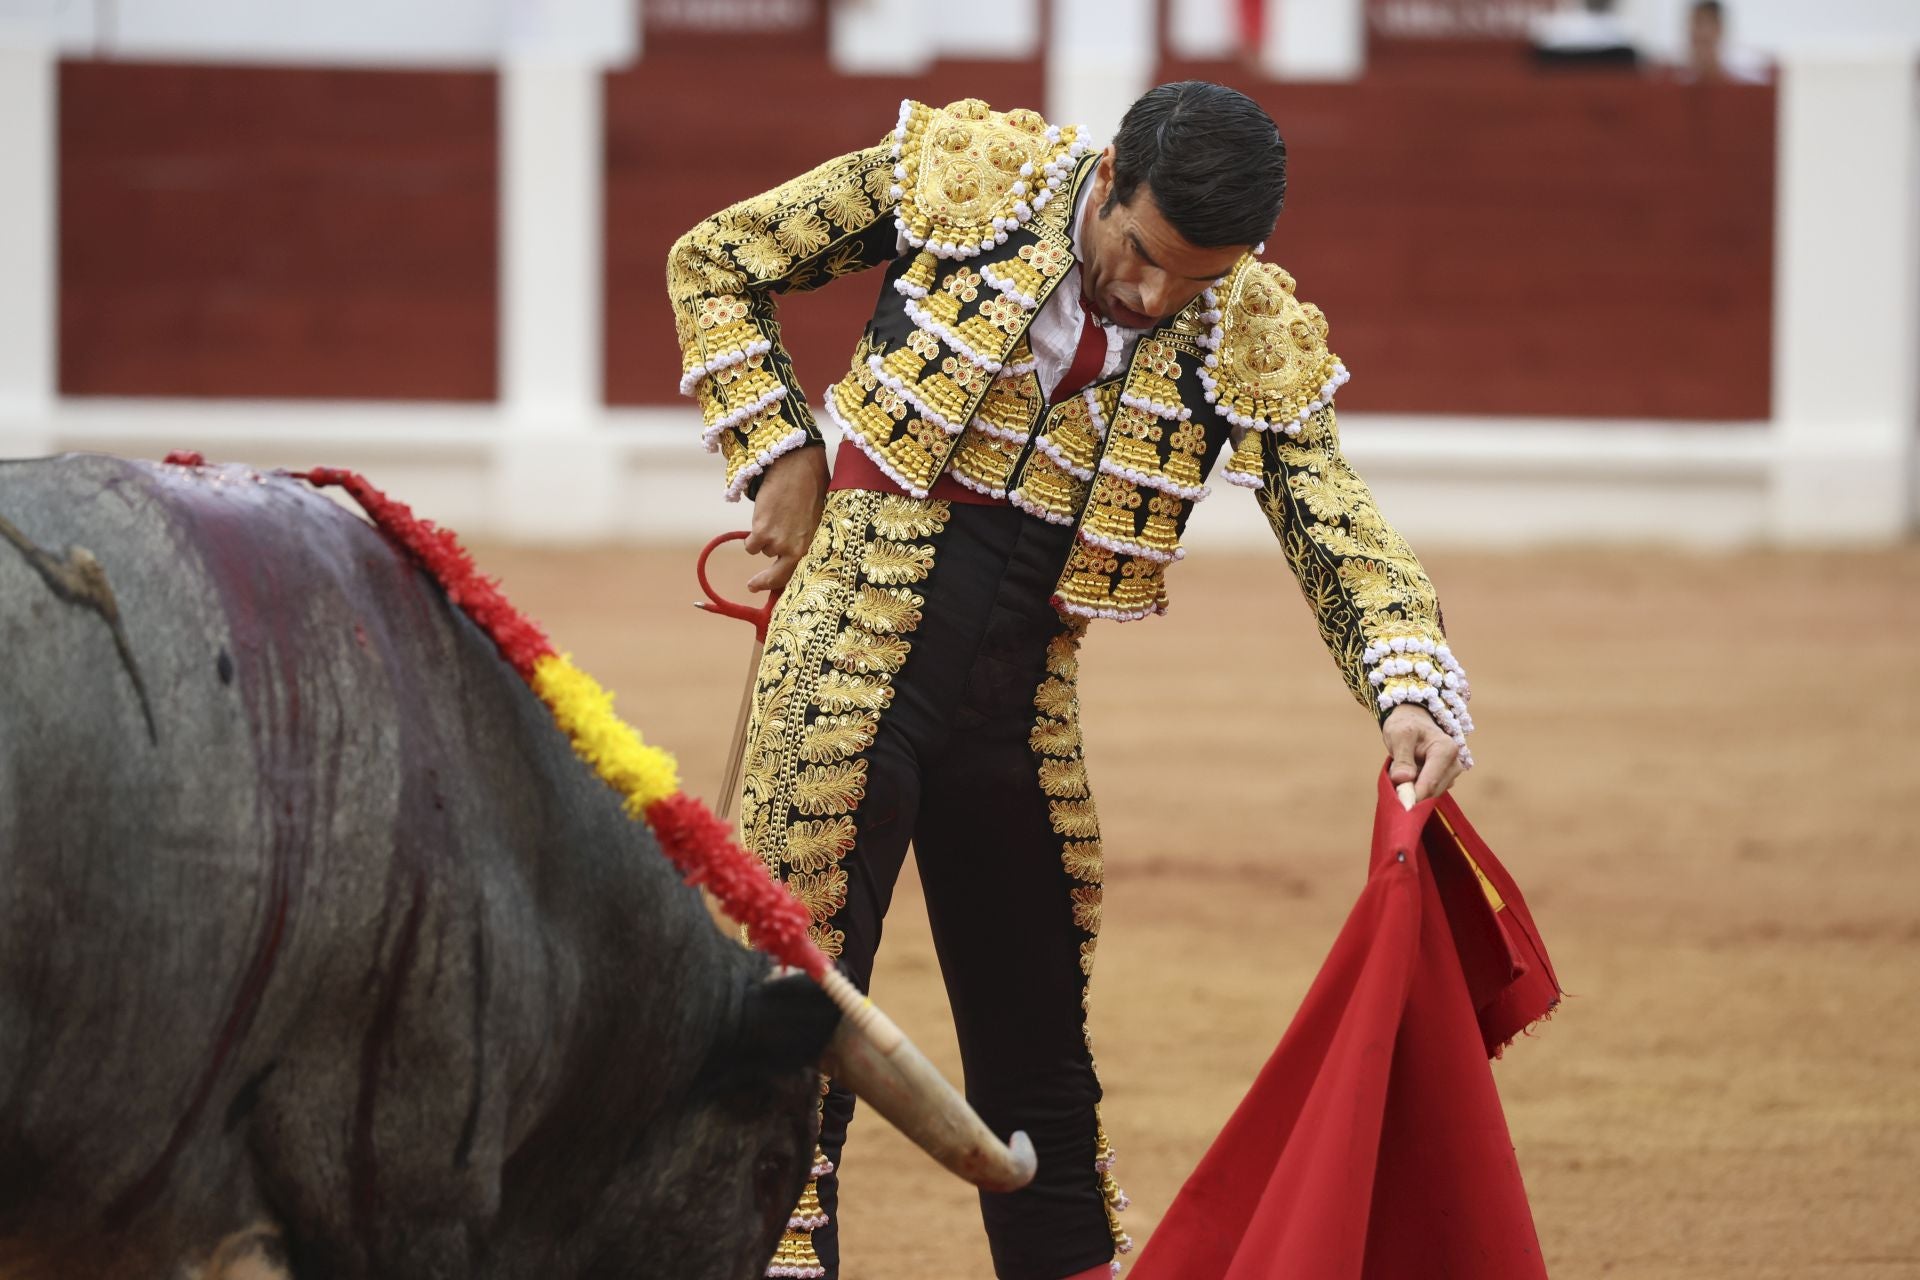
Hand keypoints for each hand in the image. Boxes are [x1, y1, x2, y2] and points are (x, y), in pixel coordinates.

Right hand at [744, 445, 827, 596]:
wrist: (797, 466)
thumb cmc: (813, 488)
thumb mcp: (819, 519)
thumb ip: (809, 539)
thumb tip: (796, 554)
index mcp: (816, 547)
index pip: (801, 575)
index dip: (789, 583)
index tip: (777, 591)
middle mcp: (798, 550)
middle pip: (777, 577)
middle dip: (763, 583)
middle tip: (752, 585)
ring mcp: (779, 543)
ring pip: (764, 552)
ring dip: (765, 541)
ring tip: (775, 520)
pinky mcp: (762, 532)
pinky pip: (751, 545)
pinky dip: (752, 536)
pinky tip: (762, 520)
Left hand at [1383, 704, 1464, 801]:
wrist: (1412, 719)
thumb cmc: (1406, 724)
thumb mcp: (1398, 735)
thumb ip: (1402, 758)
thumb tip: (1403, 779)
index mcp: (1446, 750)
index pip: (1431, 783)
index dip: (1413, 796)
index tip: (1397, 802)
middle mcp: (1454, 763)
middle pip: (1432, 791)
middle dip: (1412, 793)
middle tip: (1393, 785)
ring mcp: (1452, 773)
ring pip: (1431, 794)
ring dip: (1413, 790)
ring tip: (1400, 774)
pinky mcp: (1446, 779)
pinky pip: (1430, 792)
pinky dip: (1416, 789)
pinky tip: (1408, 777)